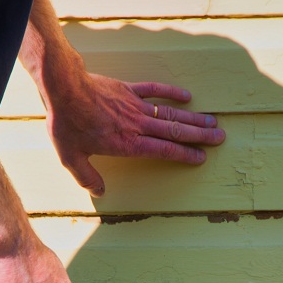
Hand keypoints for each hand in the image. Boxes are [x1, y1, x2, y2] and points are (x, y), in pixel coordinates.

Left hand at [47, 74, 226, 196]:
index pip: (164, 150)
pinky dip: (171, 93)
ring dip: (193, 117)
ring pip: (170, 113)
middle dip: (199, 136)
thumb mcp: (71, 158)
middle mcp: (137, 125)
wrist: (64, 89)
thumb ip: (87, 177)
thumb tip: (99, 192)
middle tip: (219, 137)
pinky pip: (154, 90)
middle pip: (175, 131)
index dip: (185, 154)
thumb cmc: (67, 124)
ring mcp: (135, 106)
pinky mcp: (128, 90)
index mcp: (128, 144)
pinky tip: (187, 96)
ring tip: (212, 121)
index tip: (201, 157)